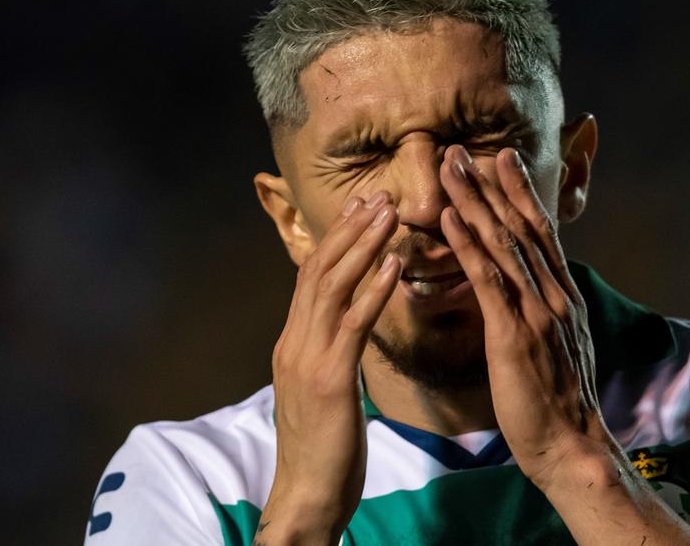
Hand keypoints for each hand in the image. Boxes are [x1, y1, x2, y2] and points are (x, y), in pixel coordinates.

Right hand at [261, 194, 401, 544]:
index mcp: (293, 343)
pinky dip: (374, 289)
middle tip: (378, 194)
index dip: (336, 238)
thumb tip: (346, 326)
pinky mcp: (330, 379)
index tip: (360, 206)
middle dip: (350, 229)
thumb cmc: (323, 449)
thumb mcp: (323, 389)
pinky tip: (396, 265)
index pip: (311, 277)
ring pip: (333, 286)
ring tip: (389, 213)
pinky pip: (353, 324)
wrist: (307, 496)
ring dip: (363, 245)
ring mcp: (308, 358)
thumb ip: (329, 353)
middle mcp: (295, 342)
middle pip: (319, 270)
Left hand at [438, 145, 607, 488]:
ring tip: (448, 167)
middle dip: (489, 184)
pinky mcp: (513, 335)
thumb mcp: (559, 346)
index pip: (539, 232)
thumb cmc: (559, 404)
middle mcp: (553, 295)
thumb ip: (546, 312)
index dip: (518, 192)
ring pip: (502, 243)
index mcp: (563, 297)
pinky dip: (468, 245)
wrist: (572, 447)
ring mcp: (536, 312)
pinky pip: (488, 280)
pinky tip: (449, 218)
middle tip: (459, 149)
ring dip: (473, 200)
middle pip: (519, 225)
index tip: (499, 158)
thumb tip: (533, 289)